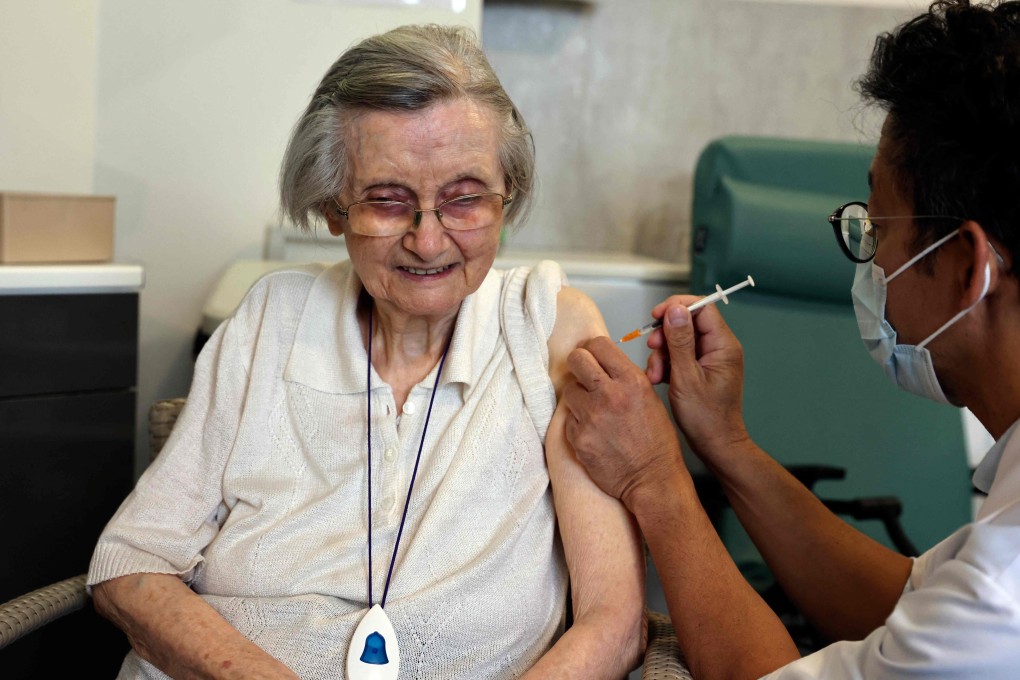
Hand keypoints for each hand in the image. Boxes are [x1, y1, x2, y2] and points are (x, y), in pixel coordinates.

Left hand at [563, 337, 687, 509]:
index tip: (593, 356)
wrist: (652, 480)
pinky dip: (577, 423)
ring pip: (569, 389)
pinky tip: (594, 432)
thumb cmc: (655, 442)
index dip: (593, 349)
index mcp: (631, 381)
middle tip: (585, 376)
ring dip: (578, 397)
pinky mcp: (578, 438)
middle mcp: (609, 395)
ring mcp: (591, 417)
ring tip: (594, 411)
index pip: (598, 344)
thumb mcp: (649, 398)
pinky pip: (568, 419)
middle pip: (576, 358)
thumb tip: (601, 363)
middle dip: (579, 365)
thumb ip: (624, 378)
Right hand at [644, 297, 750, 461]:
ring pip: (680, 340)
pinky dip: (666, 364)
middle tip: (652, 348)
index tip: (656, 316)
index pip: (702, 308)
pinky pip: (679, 355)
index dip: (677, 308)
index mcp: (723, 346)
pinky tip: (658, 379)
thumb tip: (676, 310)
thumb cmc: (706, 418)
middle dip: (665, 335)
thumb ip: (680, 341)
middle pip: (688, 323)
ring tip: (654, 374)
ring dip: (662, 353)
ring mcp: (710, 359)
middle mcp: (719, 348)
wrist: (715, 444)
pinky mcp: (700, 369)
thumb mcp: (686, 377)